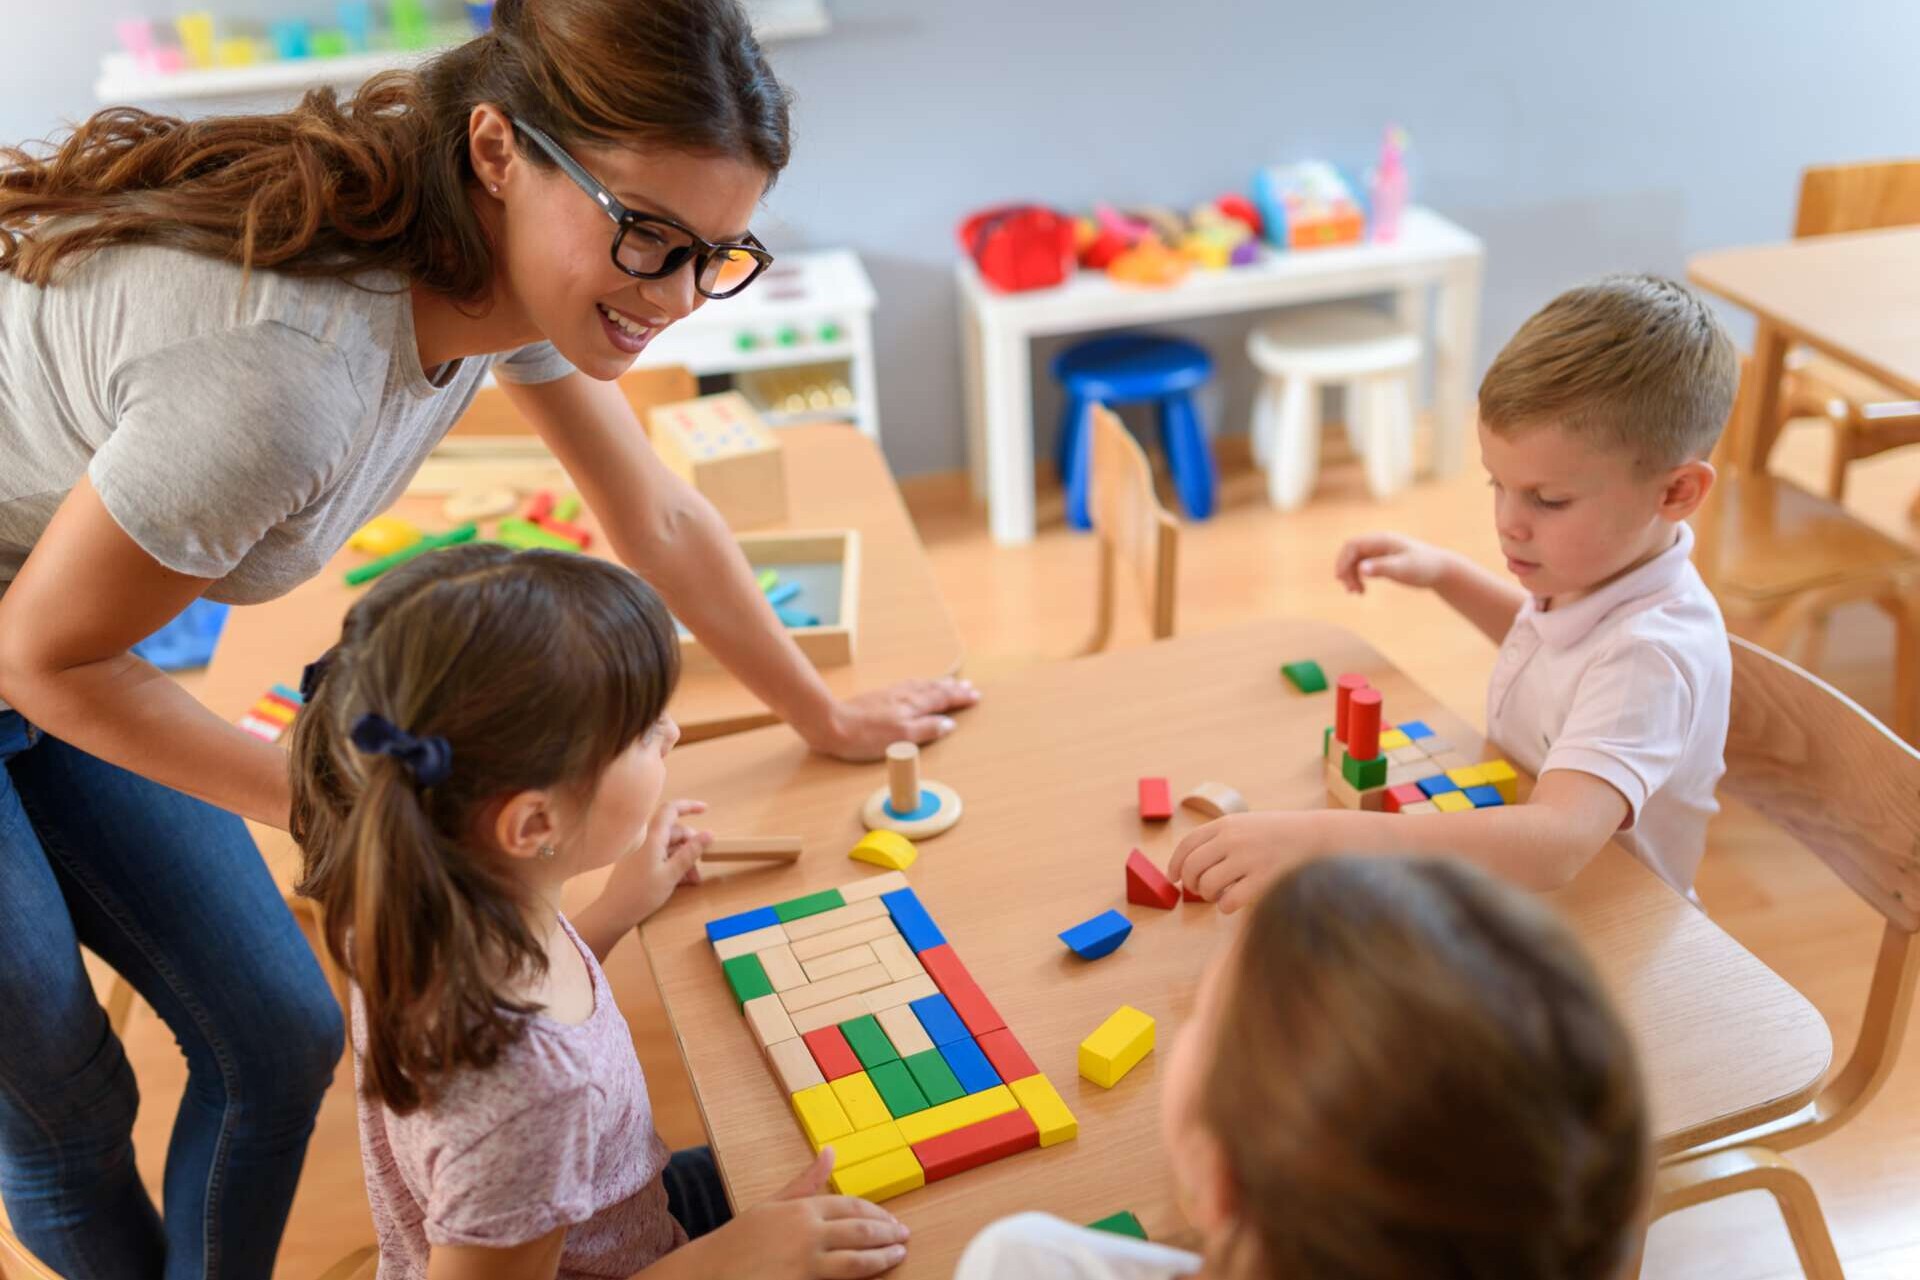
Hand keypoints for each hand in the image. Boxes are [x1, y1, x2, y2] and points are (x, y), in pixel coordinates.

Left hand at [602, 799, 708, 925]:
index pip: (671, 809)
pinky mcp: (637, 860)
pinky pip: (659, 854)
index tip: (706, 809)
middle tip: (700, 866)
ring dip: (683, 858)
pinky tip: (680, 880)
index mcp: (652, 837)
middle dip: (690, 846)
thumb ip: (690, 853)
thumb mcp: (672, 874)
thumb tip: (709, 834)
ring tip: (692, 880)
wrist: (614, 911)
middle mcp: (645, 838)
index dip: (689, 806)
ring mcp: (640, 849)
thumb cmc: (643, 893)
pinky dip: (672, 863)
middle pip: (673, 831)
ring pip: (669, 845)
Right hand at [692, 1149, 908, 1278]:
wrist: (710, 1271)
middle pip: (860, 1229)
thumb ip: (805, 1181)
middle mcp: (807, 1231)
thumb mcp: (772, 1204)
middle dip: (887, 1232)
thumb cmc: (740, 1240)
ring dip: (882, 1257)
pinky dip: (860, 1278)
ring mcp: (806, 1260)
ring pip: (857, 1259)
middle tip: (904, 1235)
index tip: (890, 1219)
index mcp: (802, 1208)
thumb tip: (830, 1151)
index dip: (876, 1212)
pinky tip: (874, 1277)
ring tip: (898, 1255)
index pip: (851, 1205)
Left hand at [807, 677, 979, 761]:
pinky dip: (920, 684)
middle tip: (970, 687)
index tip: (975, 696)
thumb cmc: (864, 736)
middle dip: (953, 689)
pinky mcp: (879, 697)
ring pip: (922, 686)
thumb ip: (926, 730)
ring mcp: (891, 695)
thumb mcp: (901, 738)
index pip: (942, 700)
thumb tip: (949, 724)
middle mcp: (904, 697)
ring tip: (950, 682)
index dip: (959, 698)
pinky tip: (917, 685)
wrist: (831, 723)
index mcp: (912, 707)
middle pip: (934, 690)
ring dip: (939, 684)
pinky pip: (908, 685)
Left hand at [1169, 812, 1321, 912]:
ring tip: (1220, 894)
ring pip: (1208, 885)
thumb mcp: (1246, 824)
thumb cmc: (1279, 834)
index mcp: (1226, 824)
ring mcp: (1248, 859)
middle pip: (1192, 867)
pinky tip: (1233, 902)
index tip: (1173, 878)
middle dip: (1191, 883)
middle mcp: (1232, 839)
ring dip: (1209, 896)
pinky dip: (1225, 906)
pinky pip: (1229, 901)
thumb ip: (1220, 839)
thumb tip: (1190, 865)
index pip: (1187, 845)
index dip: (1174, 864)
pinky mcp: (1263, 879)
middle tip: (1200, 890)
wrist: (1317, 837)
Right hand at [1334, 532, 1451, 594]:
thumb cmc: (1424, 567)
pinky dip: (1358, 577)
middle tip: (1351, 591)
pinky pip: (1363, 566)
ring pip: (1355, 561)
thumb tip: (1361, 569)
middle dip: (1346, 571)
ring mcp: (1380, 551)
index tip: (1341, 579)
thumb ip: (1382, 568)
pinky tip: (1362, 591)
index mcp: (1382, 540)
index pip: (1352, 546)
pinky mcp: (1383, 560)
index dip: (1342, 561)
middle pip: (1350, 553)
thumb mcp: (1403, 569)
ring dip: (1351, 576)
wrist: (1442, 569)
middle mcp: (1378, 543)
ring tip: (1356, 593)